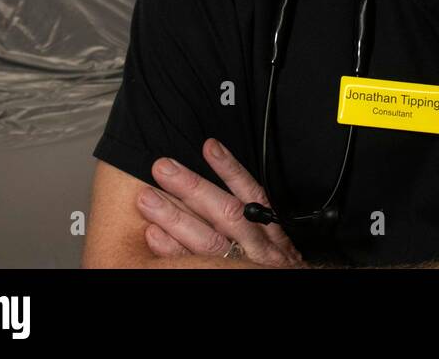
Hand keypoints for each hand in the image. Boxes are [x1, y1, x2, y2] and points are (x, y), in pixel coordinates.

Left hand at [137, 138, 305, 267]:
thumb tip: (214, 184)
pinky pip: (195, 264)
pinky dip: (173, 249)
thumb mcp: (276, 239)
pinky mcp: (222, 274)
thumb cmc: (276, 265)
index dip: (230, 169)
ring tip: (148, 198)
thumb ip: (254, 216)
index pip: (252, 193)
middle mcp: (257, 246)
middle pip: (226, 213)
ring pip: (208, 240)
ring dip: (175, 217)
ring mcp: (239, 263)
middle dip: (192, 187)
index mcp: (271, 230)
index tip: (209, 147)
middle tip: (163, 168)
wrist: (290, 291)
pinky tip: (153, 234)